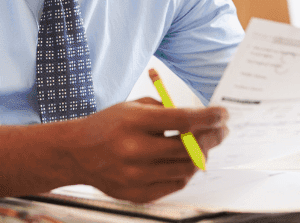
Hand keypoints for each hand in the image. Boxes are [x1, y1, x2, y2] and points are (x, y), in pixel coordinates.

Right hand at [64, 98, 228, 202]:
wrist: (76, 153)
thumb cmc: (108, 126)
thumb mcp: (133, 107)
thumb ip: (167, 111)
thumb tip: (202, 120)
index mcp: (135, 122)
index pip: (184, 120)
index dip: (209, 117)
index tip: (223, 114)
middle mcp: (136, 150)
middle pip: (189, 147)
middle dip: (212, 137)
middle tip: (220, 131)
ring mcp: (136, 175)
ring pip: (186, 169)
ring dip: (200, 156)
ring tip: (200, 146)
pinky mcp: (137, 193)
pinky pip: (175, 185)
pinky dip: (184, 173)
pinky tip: (183, 162)